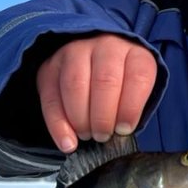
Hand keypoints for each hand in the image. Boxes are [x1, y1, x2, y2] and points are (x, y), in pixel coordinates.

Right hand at [35, 34, 157, 152]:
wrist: (93, 57)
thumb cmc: (120, 81)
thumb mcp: (135, 88)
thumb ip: (131, 107)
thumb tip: (119, 133)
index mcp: (134, 52)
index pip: (138, 76)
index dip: (131, 108)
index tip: (124, 129)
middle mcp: (105, 46)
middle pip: (105, 81)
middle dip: (103, 117)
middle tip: (103, 136)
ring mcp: (75, 52)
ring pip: (75, 85)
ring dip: (81, 119)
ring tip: (87, 135)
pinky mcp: (50, 66)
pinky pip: (50, 97)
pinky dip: (57, 125)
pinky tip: (67, 142)